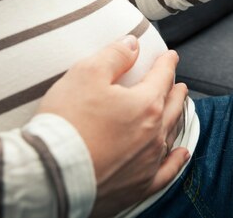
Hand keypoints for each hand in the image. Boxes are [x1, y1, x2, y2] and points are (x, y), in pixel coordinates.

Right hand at [37, 36, 188, 216]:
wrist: (52, 176)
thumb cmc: (67, 123)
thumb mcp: (86, 74)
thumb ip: (114, 55)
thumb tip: (132, 44)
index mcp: (145, 104)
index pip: (162, 77)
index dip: (167, 64)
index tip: (170, 57)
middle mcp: (153, 134)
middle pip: (171, 107)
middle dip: (176, 92)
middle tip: (179, 85)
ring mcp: (147, 163)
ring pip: (170, 135)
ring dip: (176, 119)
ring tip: (178, 110)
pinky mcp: (137, 186)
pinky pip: (166, 172)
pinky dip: (175, 160)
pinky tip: (181, 154)